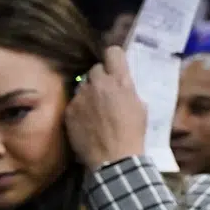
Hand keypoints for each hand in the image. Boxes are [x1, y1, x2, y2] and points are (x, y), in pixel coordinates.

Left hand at [65, 46, 148, 171]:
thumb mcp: (139, 106)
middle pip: (94, 69)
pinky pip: (73, 102)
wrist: (114, 158)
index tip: (113, 65)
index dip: (112, 57)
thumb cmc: (132, 133)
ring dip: (88, 93)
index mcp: (120, 80)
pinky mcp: (69, 110)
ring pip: (82, 85)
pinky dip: (78, 109)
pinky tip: (85, 122)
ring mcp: (82, 96)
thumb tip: (121, 84)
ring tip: (94, 110)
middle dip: (99, 78)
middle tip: (103, 93)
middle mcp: (99, 83)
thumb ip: (127, 90)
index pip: (112, 52)